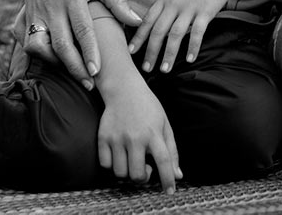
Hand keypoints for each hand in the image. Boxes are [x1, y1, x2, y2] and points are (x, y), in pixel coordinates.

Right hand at [20, 0, 141, 88]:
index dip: (89, 53)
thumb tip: (136, 21)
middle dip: (75, 68)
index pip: (82, 30)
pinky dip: (36, 52)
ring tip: (71, 69)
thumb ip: (117, 1)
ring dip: (53, 62)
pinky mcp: (25, 14)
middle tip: (89, 83)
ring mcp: (35, 11)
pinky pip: (25, 39)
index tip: (97, 71)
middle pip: (61, 45)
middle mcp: (51, 6)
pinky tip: (51, 57)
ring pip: (38, 46)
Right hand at [97, 78, 181, 193]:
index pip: (164, 161)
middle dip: (142, 178)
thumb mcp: (165, 125)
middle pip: (137, 175)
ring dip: (127, 172)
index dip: (168, 179)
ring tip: (132, 159)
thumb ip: (172, 151)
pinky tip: (119, 155)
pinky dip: (112, 165)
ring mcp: (117, 138)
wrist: (124, 89)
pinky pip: (105, 165)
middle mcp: (135, 137)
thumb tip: (178, 175)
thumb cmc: (148, 108)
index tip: (170, 191)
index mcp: (154, 133)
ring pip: (120, 173)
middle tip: (145, 168)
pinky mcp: (103, 137)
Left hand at [127, 0, 239, 71]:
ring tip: (165, 69)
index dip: (138, 37)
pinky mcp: (205, 11)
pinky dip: (192, 47)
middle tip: (146, 68)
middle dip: (150, 51)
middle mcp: (174, 4)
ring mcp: (189, 8)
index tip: (131, 51)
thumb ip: (167, 5)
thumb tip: (158, 21)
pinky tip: (190, 59)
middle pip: (158, 31)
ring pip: (175, 34)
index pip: (147, 20)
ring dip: (169, 54)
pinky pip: (197, 32)